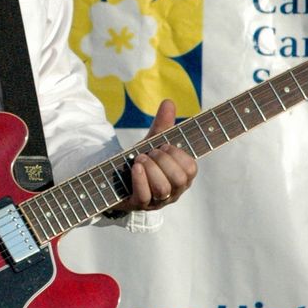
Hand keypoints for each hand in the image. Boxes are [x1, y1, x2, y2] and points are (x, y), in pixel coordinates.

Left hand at [118, 99, 196, 213]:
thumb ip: (162, 126)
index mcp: (181, 177)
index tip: (164, 145)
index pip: (190, 168)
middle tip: (150, 152)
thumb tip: (169, 101)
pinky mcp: (139, 206)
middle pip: (179, 179)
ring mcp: (156, 202)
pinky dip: (140, 179)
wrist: (117, 179)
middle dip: (164, 160)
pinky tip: (136, 167)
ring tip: (140, 159)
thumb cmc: (142, 161)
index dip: (177, 154)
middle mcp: (172, 192)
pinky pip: (144, 196)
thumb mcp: (152, 143)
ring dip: (151, 169)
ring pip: (163, 189)